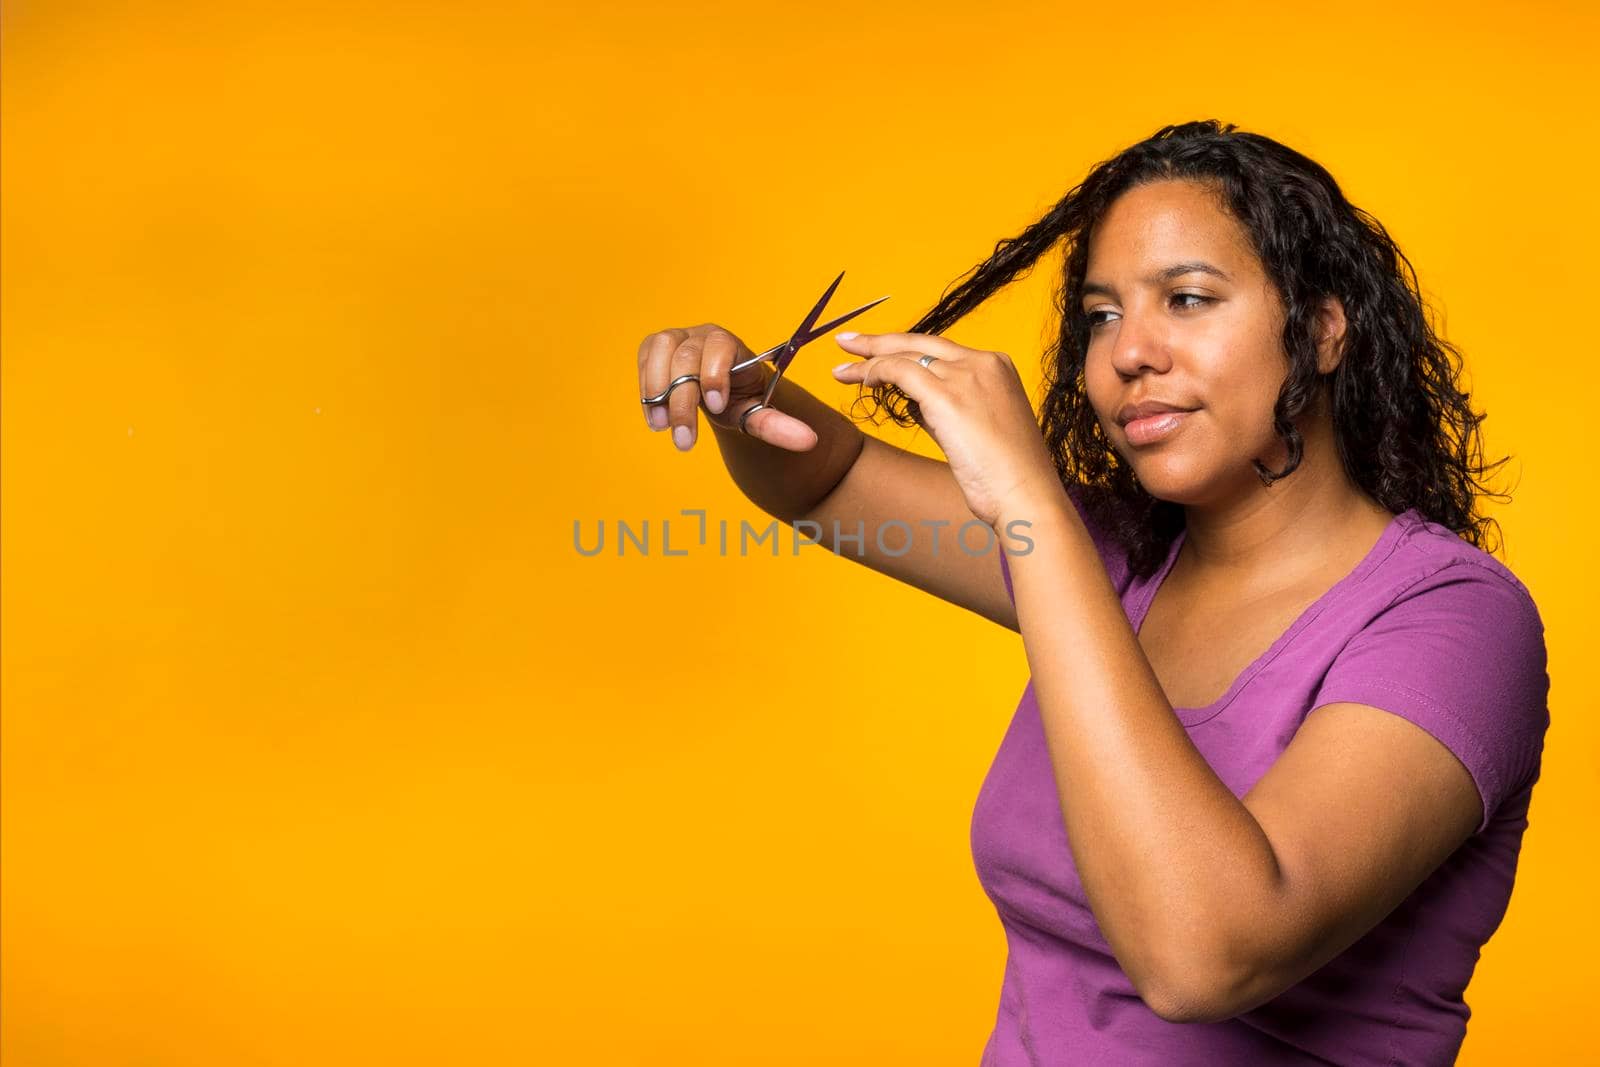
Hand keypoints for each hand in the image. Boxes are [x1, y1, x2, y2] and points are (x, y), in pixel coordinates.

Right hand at [636, 324, 818, 451]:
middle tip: (685, 441)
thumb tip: (810, 442)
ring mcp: (675, 337)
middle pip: (686, 357)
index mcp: (730, 343)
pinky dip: (646, 389)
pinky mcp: (654, 348)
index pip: (720, 347)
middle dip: (683, 402)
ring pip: (659, 351)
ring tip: (662, 426)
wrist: (716, 391)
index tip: (716, 407)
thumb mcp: (756, 413)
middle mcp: (701, 334)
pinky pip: (644, 359)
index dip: (715, 375)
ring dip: (658, 390)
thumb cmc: (738, 399)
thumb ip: (778, 426)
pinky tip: (655, 417)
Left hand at [832, 332, 1061, 527]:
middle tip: (846, 342)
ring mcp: (967, 375)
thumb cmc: (1006, 477)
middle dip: (878, 341)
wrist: (1026, 496)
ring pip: (904, 355)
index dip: (904, 349)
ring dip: (868, 362)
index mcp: (998, 366)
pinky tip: (859, 382)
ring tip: (839, 371)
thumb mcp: (979, 430)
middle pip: (919, 341)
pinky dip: (875, 373)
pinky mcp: (948, 395)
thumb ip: (949, 409)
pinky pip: (899, 372)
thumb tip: (913, 402)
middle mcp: (984, 362)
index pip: (940, 350)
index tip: (879, 353)